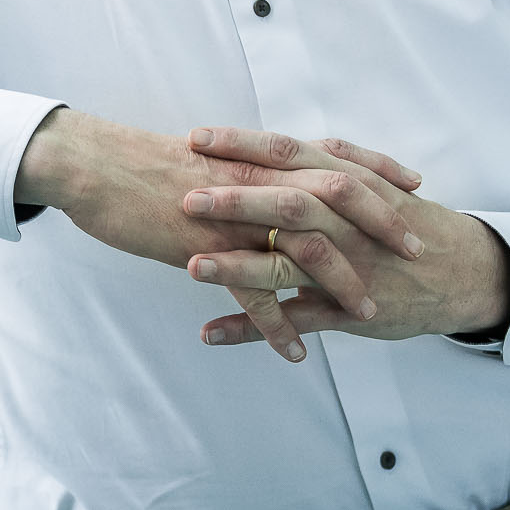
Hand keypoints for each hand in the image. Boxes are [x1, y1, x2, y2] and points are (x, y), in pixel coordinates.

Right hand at [14, 110, 423, 361]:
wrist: (93, 166)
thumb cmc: (142, 164)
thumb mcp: (204, 162)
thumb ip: (243, 172)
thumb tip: (266, 180)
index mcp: (257, 157)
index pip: (331, 156)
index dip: (376, 168)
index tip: (411, 184)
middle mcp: (255, 180)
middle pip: (336, 196)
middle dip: (381, 223)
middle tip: (415, 252)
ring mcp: (233, 215)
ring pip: (303, 246)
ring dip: (340, 282)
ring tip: (367, 314)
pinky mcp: (205, 248)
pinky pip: (251, 292)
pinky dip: (276, 325)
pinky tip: (296, 353)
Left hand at [179, 126, 509, 349]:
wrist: (463, 271)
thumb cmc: (409, 223)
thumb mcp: (373, 182)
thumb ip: (325, 165)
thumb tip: (273, 148)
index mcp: (348, 181)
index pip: (289, 152)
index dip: (242, 144)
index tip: (195, 138)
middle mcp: (347, 219)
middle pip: (288, 201)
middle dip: (236, 200)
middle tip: (186, 197)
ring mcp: (349, 264)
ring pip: (290, 262)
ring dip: (239, 266)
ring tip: (191, 267)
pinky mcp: (350, 307)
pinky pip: (297, 319)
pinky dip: (253, 329)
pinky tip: (211, 334)